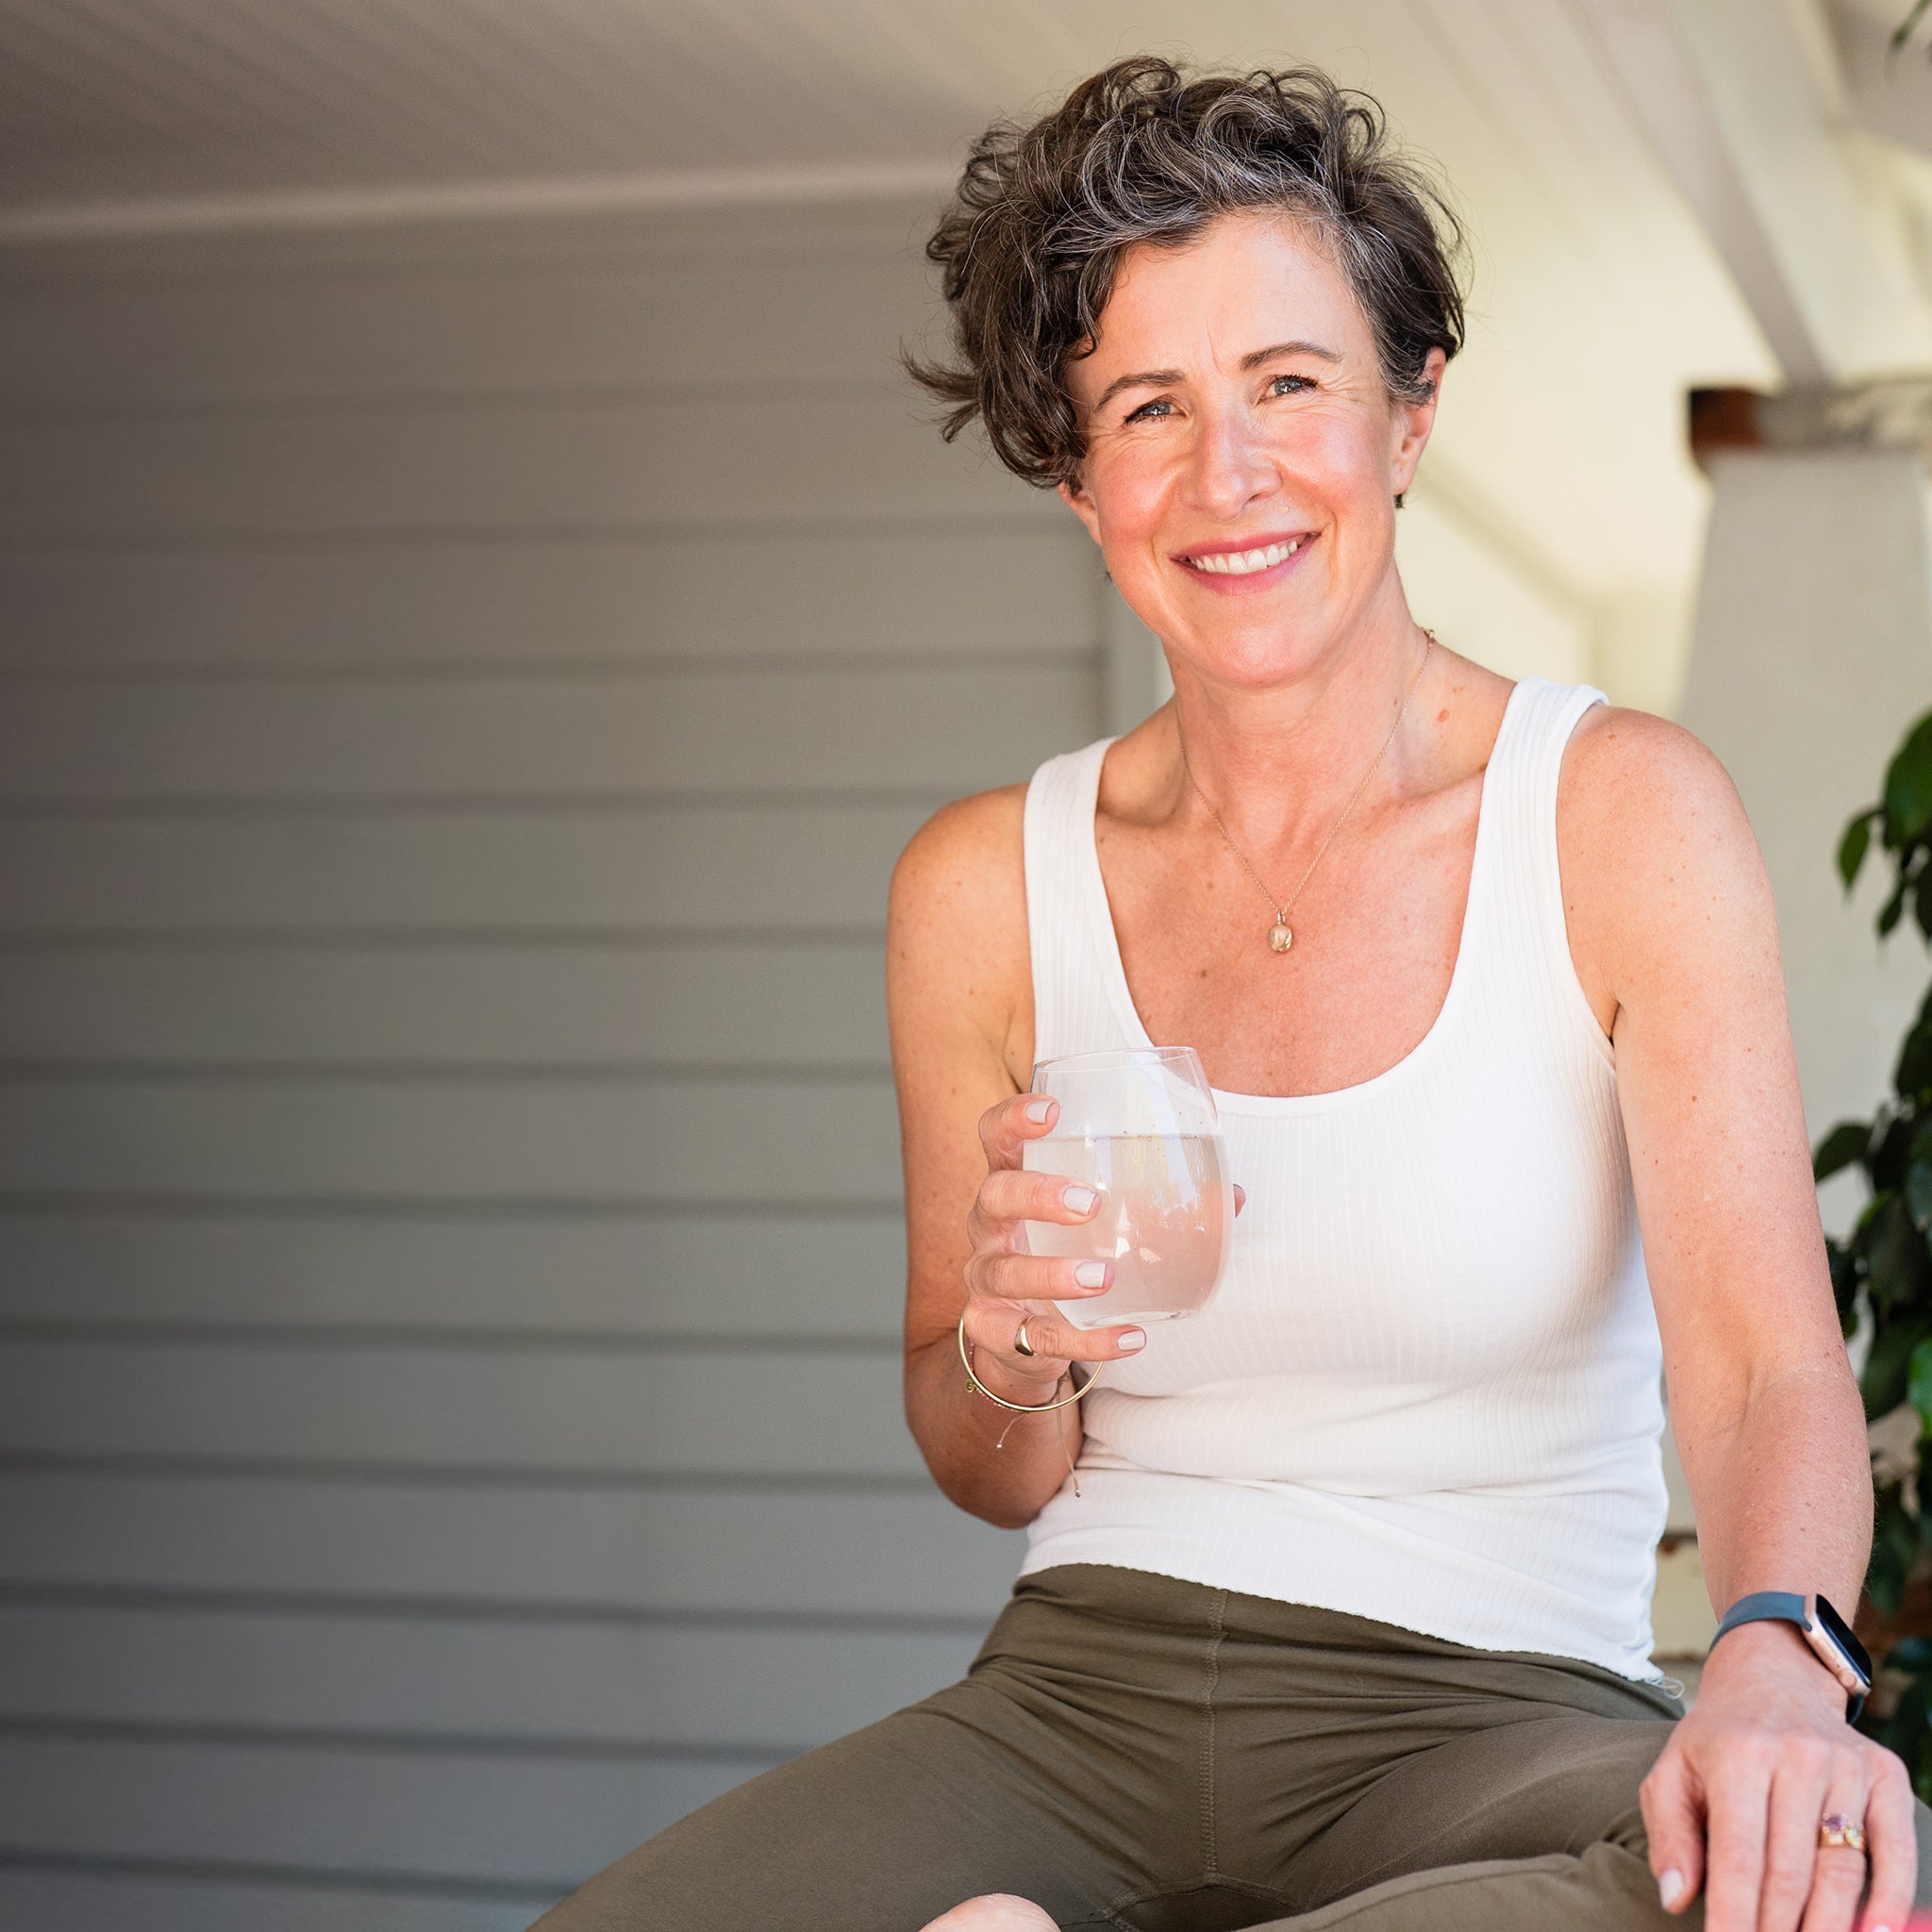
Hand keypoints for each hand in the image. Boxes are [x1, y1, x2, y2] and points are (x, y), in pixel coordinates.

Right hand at [962, 1091, 1243, 1402]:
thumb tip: (1230, 1195)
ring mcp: (986, 1280)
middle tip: (1089, 1203)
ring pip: (1005, 1272)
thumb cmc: (1063, 1256)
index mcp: (1013, 1182)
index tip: (1052, 1110)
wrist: (1018, 1342)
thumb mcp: (1092, 1223)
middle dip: (1038, 1194)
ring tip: (1102, 1277)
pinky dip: (1085, 1341)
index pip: (996, 1137)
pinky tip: (1129, 1337)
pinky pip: (1036, 1340)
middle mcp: (989, 1227)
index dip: (1015, 1118)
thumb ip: (1153, 1203)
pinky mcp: (993, 1332)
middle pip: (995, 1196)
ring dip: (1054, 1274)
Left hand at [1642, 1620, 1915, 1931]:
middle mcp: (1795, 1754)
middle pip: (1792, 1870)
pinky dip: (1891, 1899)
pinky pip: (1897, 1849)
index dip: (1735, 1915)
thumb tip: (1676, 1898)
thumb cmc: (1716, 1742)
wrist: (1771, 1681)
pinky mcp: (1885, 1775)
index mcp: (1737, 1753)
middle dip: (1777, 1929)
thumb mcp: (1673, 1772)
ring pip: (1842, 1868)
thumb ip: (1669, 1834)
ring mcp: (1846, 1764)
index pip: (1739, 1854)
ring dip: (1826, 1926)